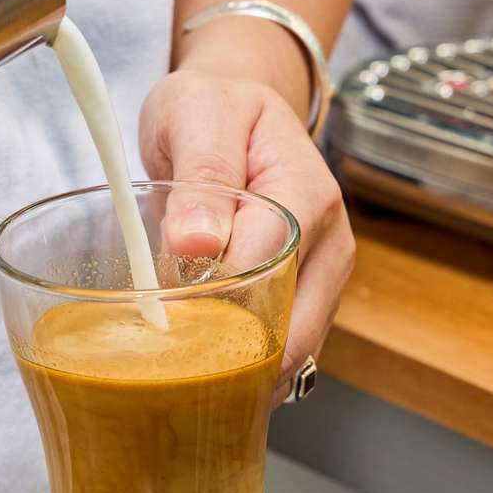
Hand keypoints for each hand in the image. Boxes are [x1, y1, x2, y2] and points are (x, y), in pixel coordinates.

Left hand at [140, 19, 354, 405]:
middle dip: (236, 361)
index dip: (213, 302)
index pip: (265, 271)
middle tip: (172, 380)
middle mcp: (330, 241)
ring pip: (294, 349)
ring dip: (244, 373)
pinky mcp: (307, 295)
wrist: (236, 103)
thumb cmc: (213, 106)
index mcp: (306, 195)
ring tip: (187, 389)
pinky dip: (249, 368)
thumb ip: (201, 176)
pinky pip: (285, 347)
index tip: (162, 320)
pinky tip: (210, 381)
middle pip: (293, 328)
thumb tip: (196, 246)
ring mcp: (323, 273)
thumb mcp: (195, 116)